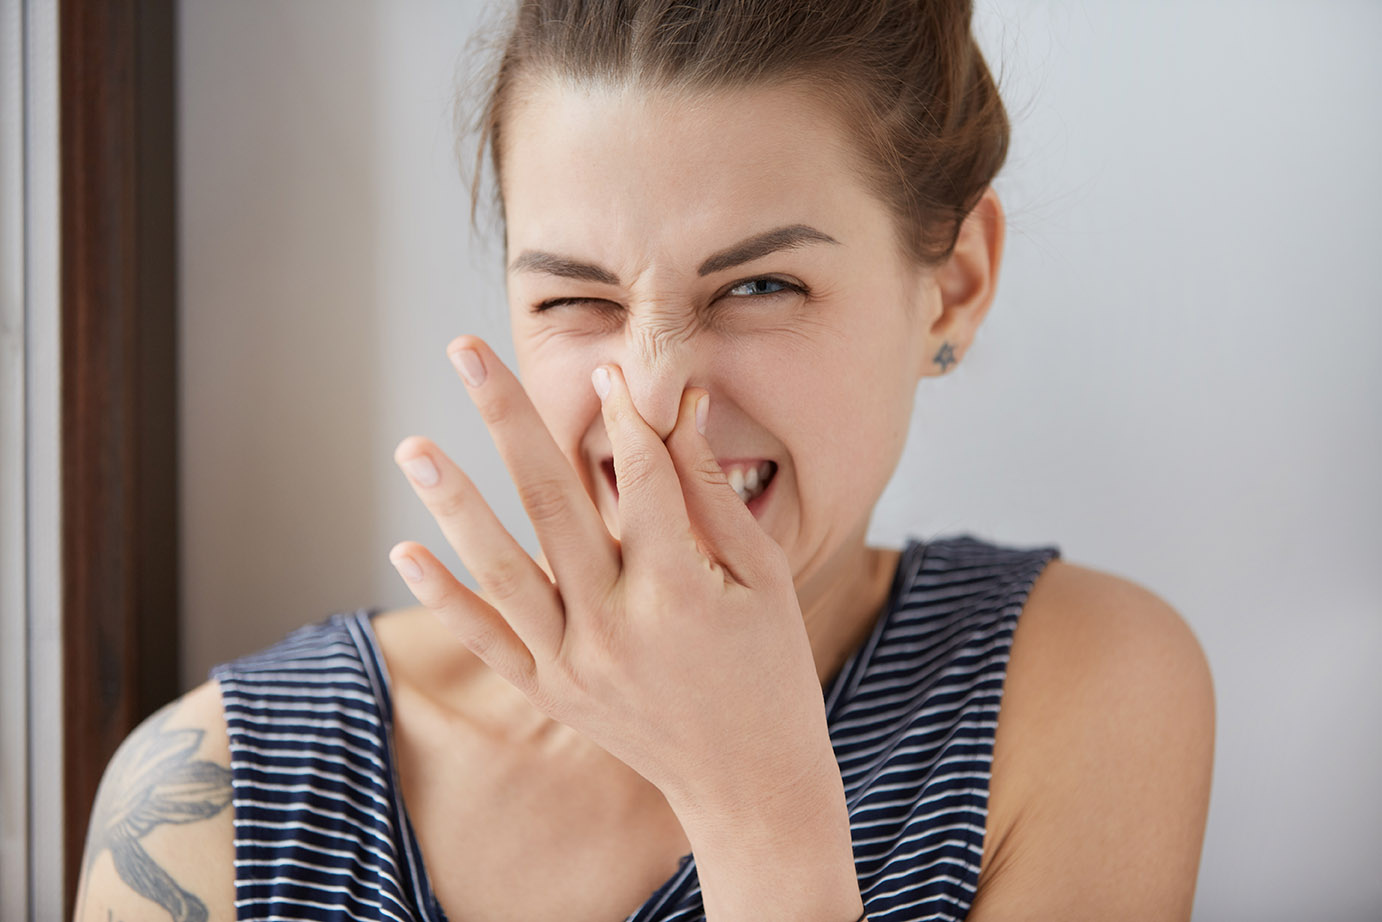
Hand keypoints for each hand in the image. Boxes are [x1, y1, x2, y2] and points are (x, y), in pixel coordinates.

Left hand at [388, 337, 840, 819]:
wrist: (749, 782)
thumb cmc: (770, 668)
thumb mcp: (760, 576)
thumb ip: (711, 494)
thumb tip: (678, 408)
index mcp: (680, 593)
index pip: (640, 479)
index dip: (624, 417)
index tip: (602, 370)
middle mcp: (616, 627)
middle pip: (553, 503)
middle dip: (508, 419)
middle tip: (466, 351)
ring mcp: (575, 665)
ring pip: (504, 570)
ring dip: (456, 504)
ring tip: (411, 445)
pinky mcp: (550, 692)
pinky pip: (487, 640)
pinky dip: (444, 598)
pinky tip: (405, 549)